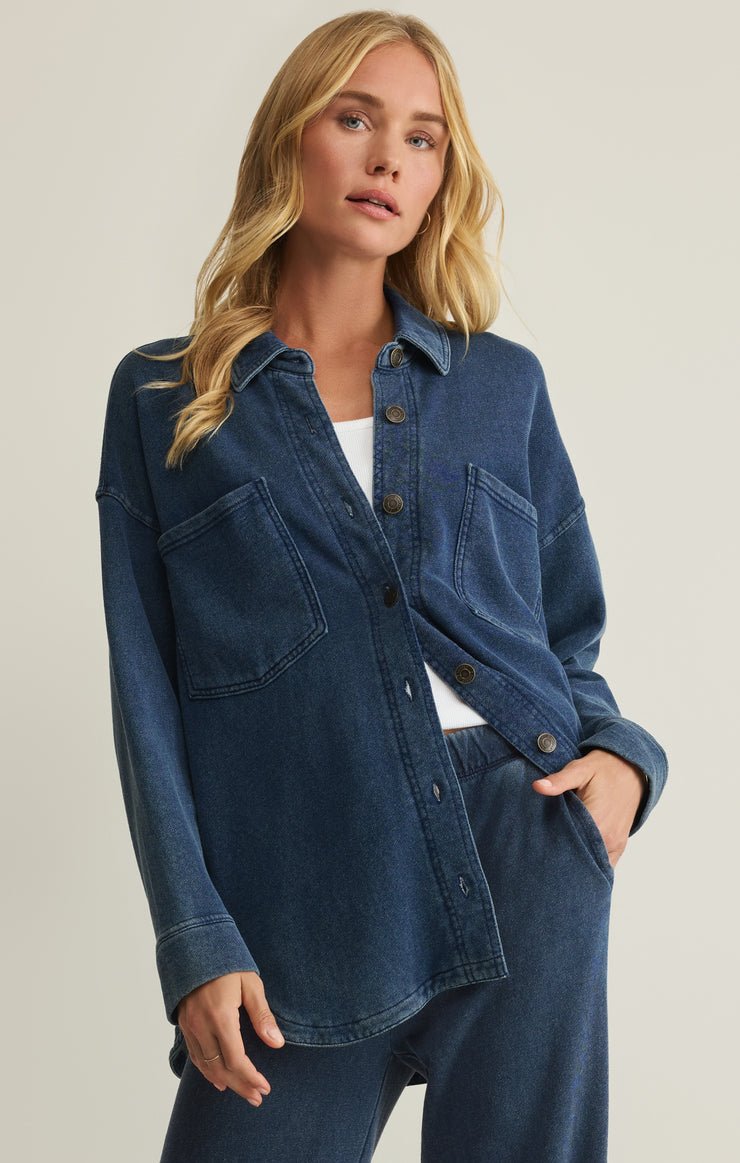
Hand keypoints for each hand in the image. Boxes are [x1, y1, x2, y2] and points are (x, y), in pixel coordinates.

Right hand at [176, 970, 284, 1104]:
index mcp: (220, 1017)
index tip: (265, 1087)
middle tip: (257, 1098)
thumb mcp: (250, 983)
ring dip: (224, 1082)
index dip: (251, 1077)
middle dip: (240, 1086)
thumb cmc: (226, 962)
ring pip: (206, 1066)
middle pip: (221, 1069)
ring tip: (241, 1092)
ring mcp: (190, 1026)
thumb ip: (262, 1015)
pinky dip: (207, 1071)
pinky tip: (217, 1078)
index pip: (236, 1060)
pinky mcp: (184, 1024)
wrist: (194, 946)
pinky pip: (195, 1055)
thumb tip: (276, 1043)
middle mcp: (201, 1026)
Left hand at [530, 748, 646, 868]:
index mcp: (596, 821)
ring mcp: (615, 844)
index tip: (537, 845)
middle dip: (562, 858)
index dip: (551, 846)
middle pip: (579, 858)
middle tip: (543, 852)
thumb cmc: (603, 769)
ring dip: (576, 861)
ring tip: (558, 855)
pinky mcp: (619, 845)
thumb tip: (537, 786)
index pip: (568, 845)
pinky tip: (577, 859)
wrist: (630, 768)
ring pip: (592, 863)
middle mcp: (608, 838)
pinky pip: (605, 864)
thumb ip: (559, 781)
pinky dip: (591, 862)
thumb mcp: (579, 769)